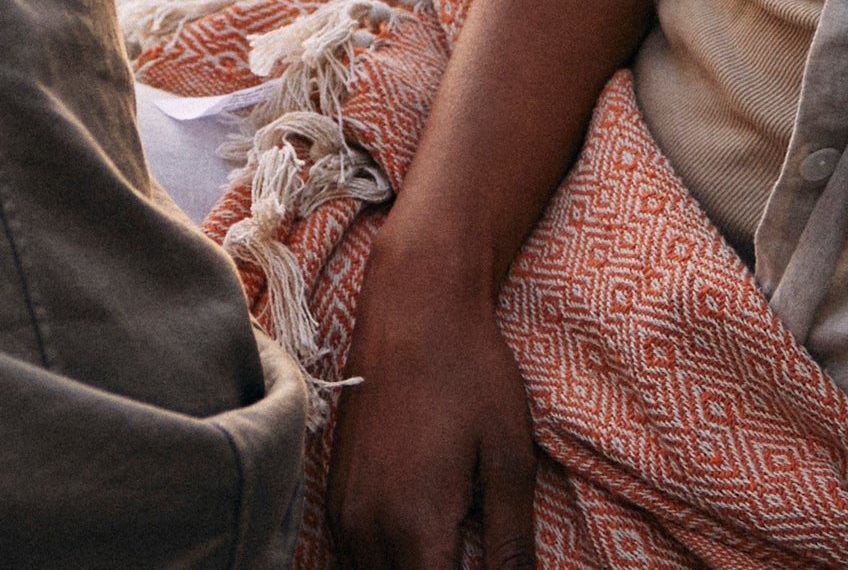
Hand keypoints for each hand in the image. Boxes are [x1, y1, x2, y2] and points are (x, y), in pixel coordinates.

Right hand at [326, 226, 540, 569]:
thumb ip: (511, 543)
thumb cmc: (470, 373)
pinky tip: (421, 549)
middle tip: (472, 556)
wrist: (413, 304)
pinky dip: (386, 567)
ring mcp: (344, 511)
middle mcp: (367, 528)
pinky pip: (353, 559)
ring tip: (451, 554)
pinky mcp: (335, 493)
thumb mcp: (509, 460)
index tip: (487, 568)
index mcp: (414, 527)